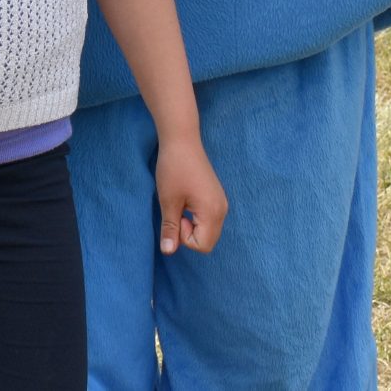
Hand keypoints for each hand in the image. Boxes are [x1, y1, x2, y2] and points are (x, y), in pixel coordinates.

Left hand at [155, 134, 226, 254]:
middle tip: (178, 209)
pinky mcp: (216, 196)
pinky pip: (208, 218)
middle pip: (207, 241)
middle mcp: (222, 210)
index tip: (177, 215)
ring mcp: (221, 202)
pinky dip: (196, 216)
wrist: (182, 140)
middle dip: (189, 233)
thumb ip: (170, 229)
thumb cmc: (174, 168)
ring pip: (207, 230)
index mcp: (213, 212)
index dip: (185, 237)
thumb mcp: (168, 201)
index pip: (203, 246)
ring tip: (181, 203)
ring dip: (192, 224)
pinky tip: (186, 199)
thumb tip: (168, 252)